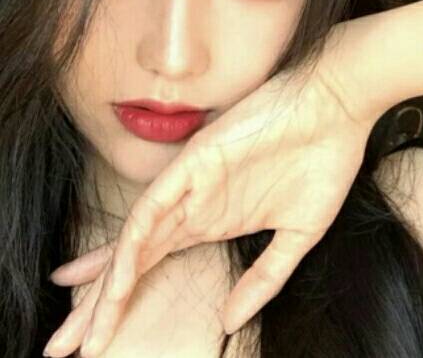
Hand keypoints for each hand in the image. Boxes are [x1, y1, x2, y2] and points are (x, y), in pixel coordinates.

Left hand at [42, 39, 379, 357]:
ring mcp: (193, 183)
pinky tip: (118, 275)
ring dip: (106, 283)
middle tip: (63, 347)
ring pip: (136, 236)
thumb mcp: (299, 234)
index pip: (155, 263)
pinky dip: (133, 240)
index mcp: (215, 219)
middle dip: (100, 303)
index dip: (124, 298)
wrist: (338, 109)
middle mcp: (196, 204)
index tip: (97, 338)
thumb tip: (230, 320)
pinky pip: (154, 205)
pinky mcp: (196, 161)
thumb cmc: (324, 163)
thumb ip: (265, 276)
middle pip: (134, 258)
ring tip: (79, 330)